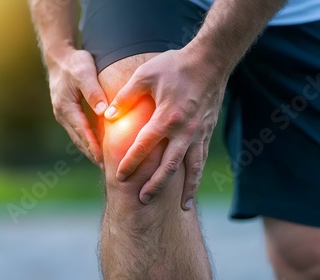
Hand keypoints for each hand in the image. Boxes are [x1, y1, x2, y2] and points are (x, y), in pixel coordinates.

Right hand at [47, 47, 107, 164]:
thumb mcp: (85, 72)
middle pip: (79, 139)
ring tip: (104, 163)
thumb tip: (103, 111)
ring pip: (77, 137)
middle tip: (107, 168)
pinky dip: (87, 140)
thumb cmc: (74, 63)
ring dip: (89, 150)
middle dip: (92, 154)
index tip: (103, 159)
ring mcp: (63, 115)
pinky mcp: (67, 113)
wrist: (59, 57)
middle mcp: (62, 114)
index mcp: (66, 107)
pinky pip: (78, 131)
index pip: (82, 131)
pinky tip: (98, 146)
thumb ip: (93, 91)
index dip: (93, 146)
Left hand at [104, 48, 228, 208]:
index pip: (143, 148)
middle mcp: (185, 131)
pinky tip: (193, 186)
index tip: (119, 177)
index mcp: (166, 118)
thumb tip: (109, 116)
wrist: (211, 60)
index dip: (130, 163)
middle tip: (142, 200)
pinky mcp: (208, 132)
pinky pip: (202, 159)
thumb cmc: (175, 66)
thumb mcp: (145, 75)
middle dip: (155, 185)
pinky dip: (198, 175)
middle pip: (168, 167)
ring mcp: (199, 134)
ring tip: (181, 207)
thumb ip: (125, 97)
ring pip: (192, 168)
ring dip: (185, 189)